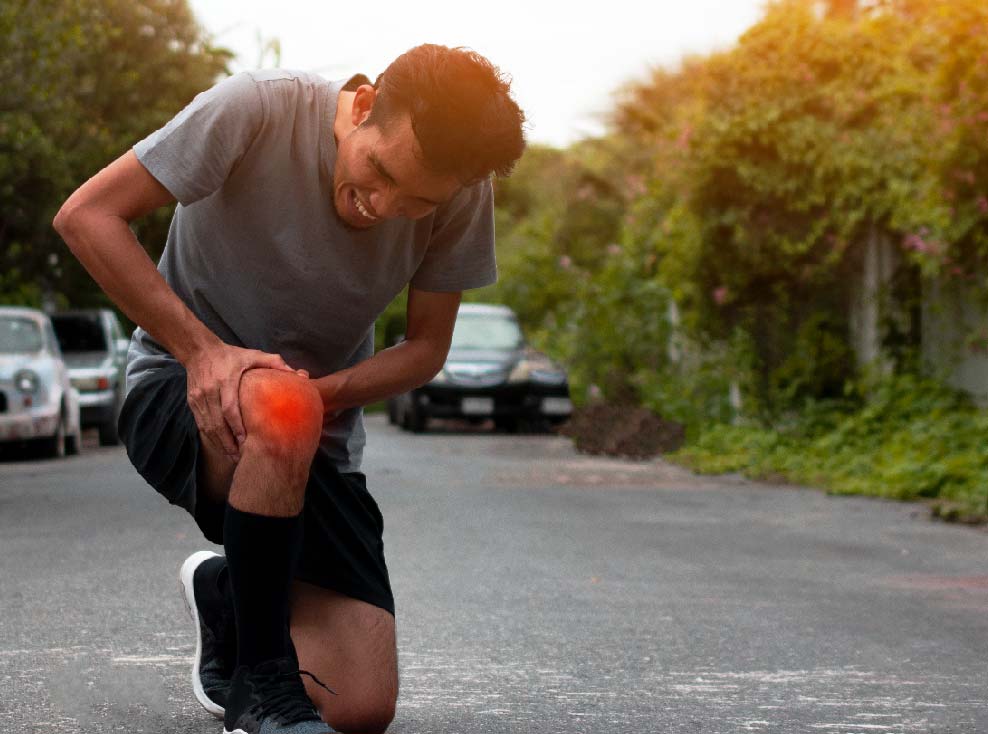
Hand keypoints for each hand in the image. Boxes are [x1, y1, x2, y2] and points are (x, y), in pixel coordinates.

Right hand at [183, 342, 308, 461]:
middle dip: (228, 442)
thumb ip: (275, 363)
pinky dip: (211, 437)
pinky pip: (201, 424)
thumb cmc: (231, 355)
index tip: (245, 441)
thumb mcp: (253, 355)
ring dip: (219, 443)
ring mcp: (198, 398)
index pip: (229, 409)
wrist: (199, 350)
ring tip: (232, 456)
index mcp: (226, 380)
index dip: (236, 427)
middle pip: (217, 423)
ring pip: (208, 427)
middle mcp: (210, 391)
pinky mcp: (192, 402)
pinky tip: (221, 446)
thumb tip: (298, 374)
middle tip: (240, 457)